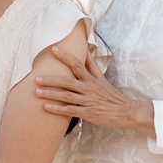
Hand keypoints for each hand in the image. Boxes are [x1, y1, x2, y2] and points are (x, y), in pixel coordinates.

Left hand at [33, 41, 152, 132]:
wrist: (126, 111)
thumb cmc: (112, 96)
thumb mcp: (102, 78)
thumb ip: (92, 66)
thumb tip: (85, 51)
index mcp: (92, 79)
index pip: (78, 64)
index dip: (65, 56)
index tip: (53, 50)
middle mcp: (89, 88)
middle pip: (67, 81)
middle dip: (51, 79)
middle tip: (36, 77)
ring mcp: (88, 100)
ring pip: (66, 96)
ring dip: (51, 94)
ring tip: (36, 92)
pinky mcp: (88, 113)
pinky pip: (70, 110)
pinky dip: (57, 109)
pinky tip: (46, 107)